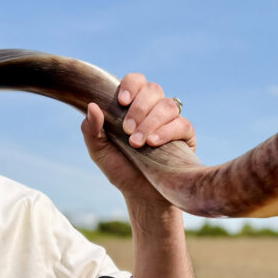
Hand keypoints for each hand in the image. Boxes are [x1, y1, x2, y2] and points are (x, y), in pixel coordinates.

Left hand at [81, 73, 195, 207]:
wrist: (142, 195)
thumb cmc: (121, 170)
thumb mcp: (100, 152)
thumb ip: (91, 130)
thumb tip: (92, 106)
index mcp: (133, 106)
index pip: (136, 82)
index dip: (130, 85)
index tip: (121, 102)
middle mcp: (154, 109)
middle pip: (153, 89)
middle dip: (139, 108)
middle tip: (127, 130)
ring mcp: (171, 121)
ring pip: (168, 105)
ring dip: (151, 121)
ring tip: (138, 143)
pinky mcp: (186, 135)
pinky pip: (182, 124)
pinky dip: (167, 131)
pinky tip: (153, 143)